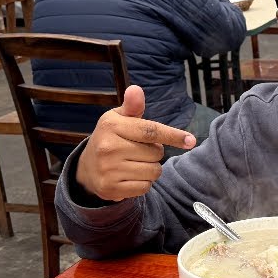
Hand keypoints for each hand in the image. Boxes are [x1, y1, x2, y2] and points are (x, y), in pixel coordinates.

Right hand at [76, 86, 195, 200]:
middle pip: (157, 152)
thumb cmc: (111, 138)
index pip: (150, 130)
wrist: (87, 169)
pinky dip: (144, 183)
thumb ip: (132, 106)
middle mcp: (108, 147)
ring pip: (154, 171)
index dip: (173, 135)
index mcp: (111, 125)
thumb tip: (136, 89)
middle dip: (155, 152)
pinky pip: (145, 187)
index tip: (191, 140)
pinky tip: (130, 177)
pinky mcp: (111, 188)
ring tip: (135, 163)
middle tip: (138, 150)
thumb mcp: (119, 119)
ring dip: (151, 169)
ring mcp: (108, 169)